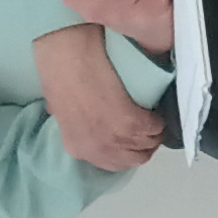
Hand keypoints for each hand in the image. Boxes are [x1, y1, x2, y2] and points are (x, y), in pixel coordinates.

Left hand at [35, 21, 163, 171]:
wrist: (65, 55)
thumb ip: (77, 122)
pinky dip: (158, 118)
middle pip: (135, 158)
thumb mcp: (62, 108)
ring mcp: (113, 138)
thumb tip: (89, 119)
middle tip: (149, 125)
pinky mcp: (129, 122)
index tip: (134, 135)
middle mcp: (96, 150)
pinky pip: (154, 128)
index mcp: (78, 148)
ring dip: (154, 131)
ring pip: (149, 144)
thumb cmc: (60, 74)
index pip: (114, 163)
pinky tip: (154, 106)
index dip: (128, 149)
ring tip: (153, 114)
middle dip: (145, 144)